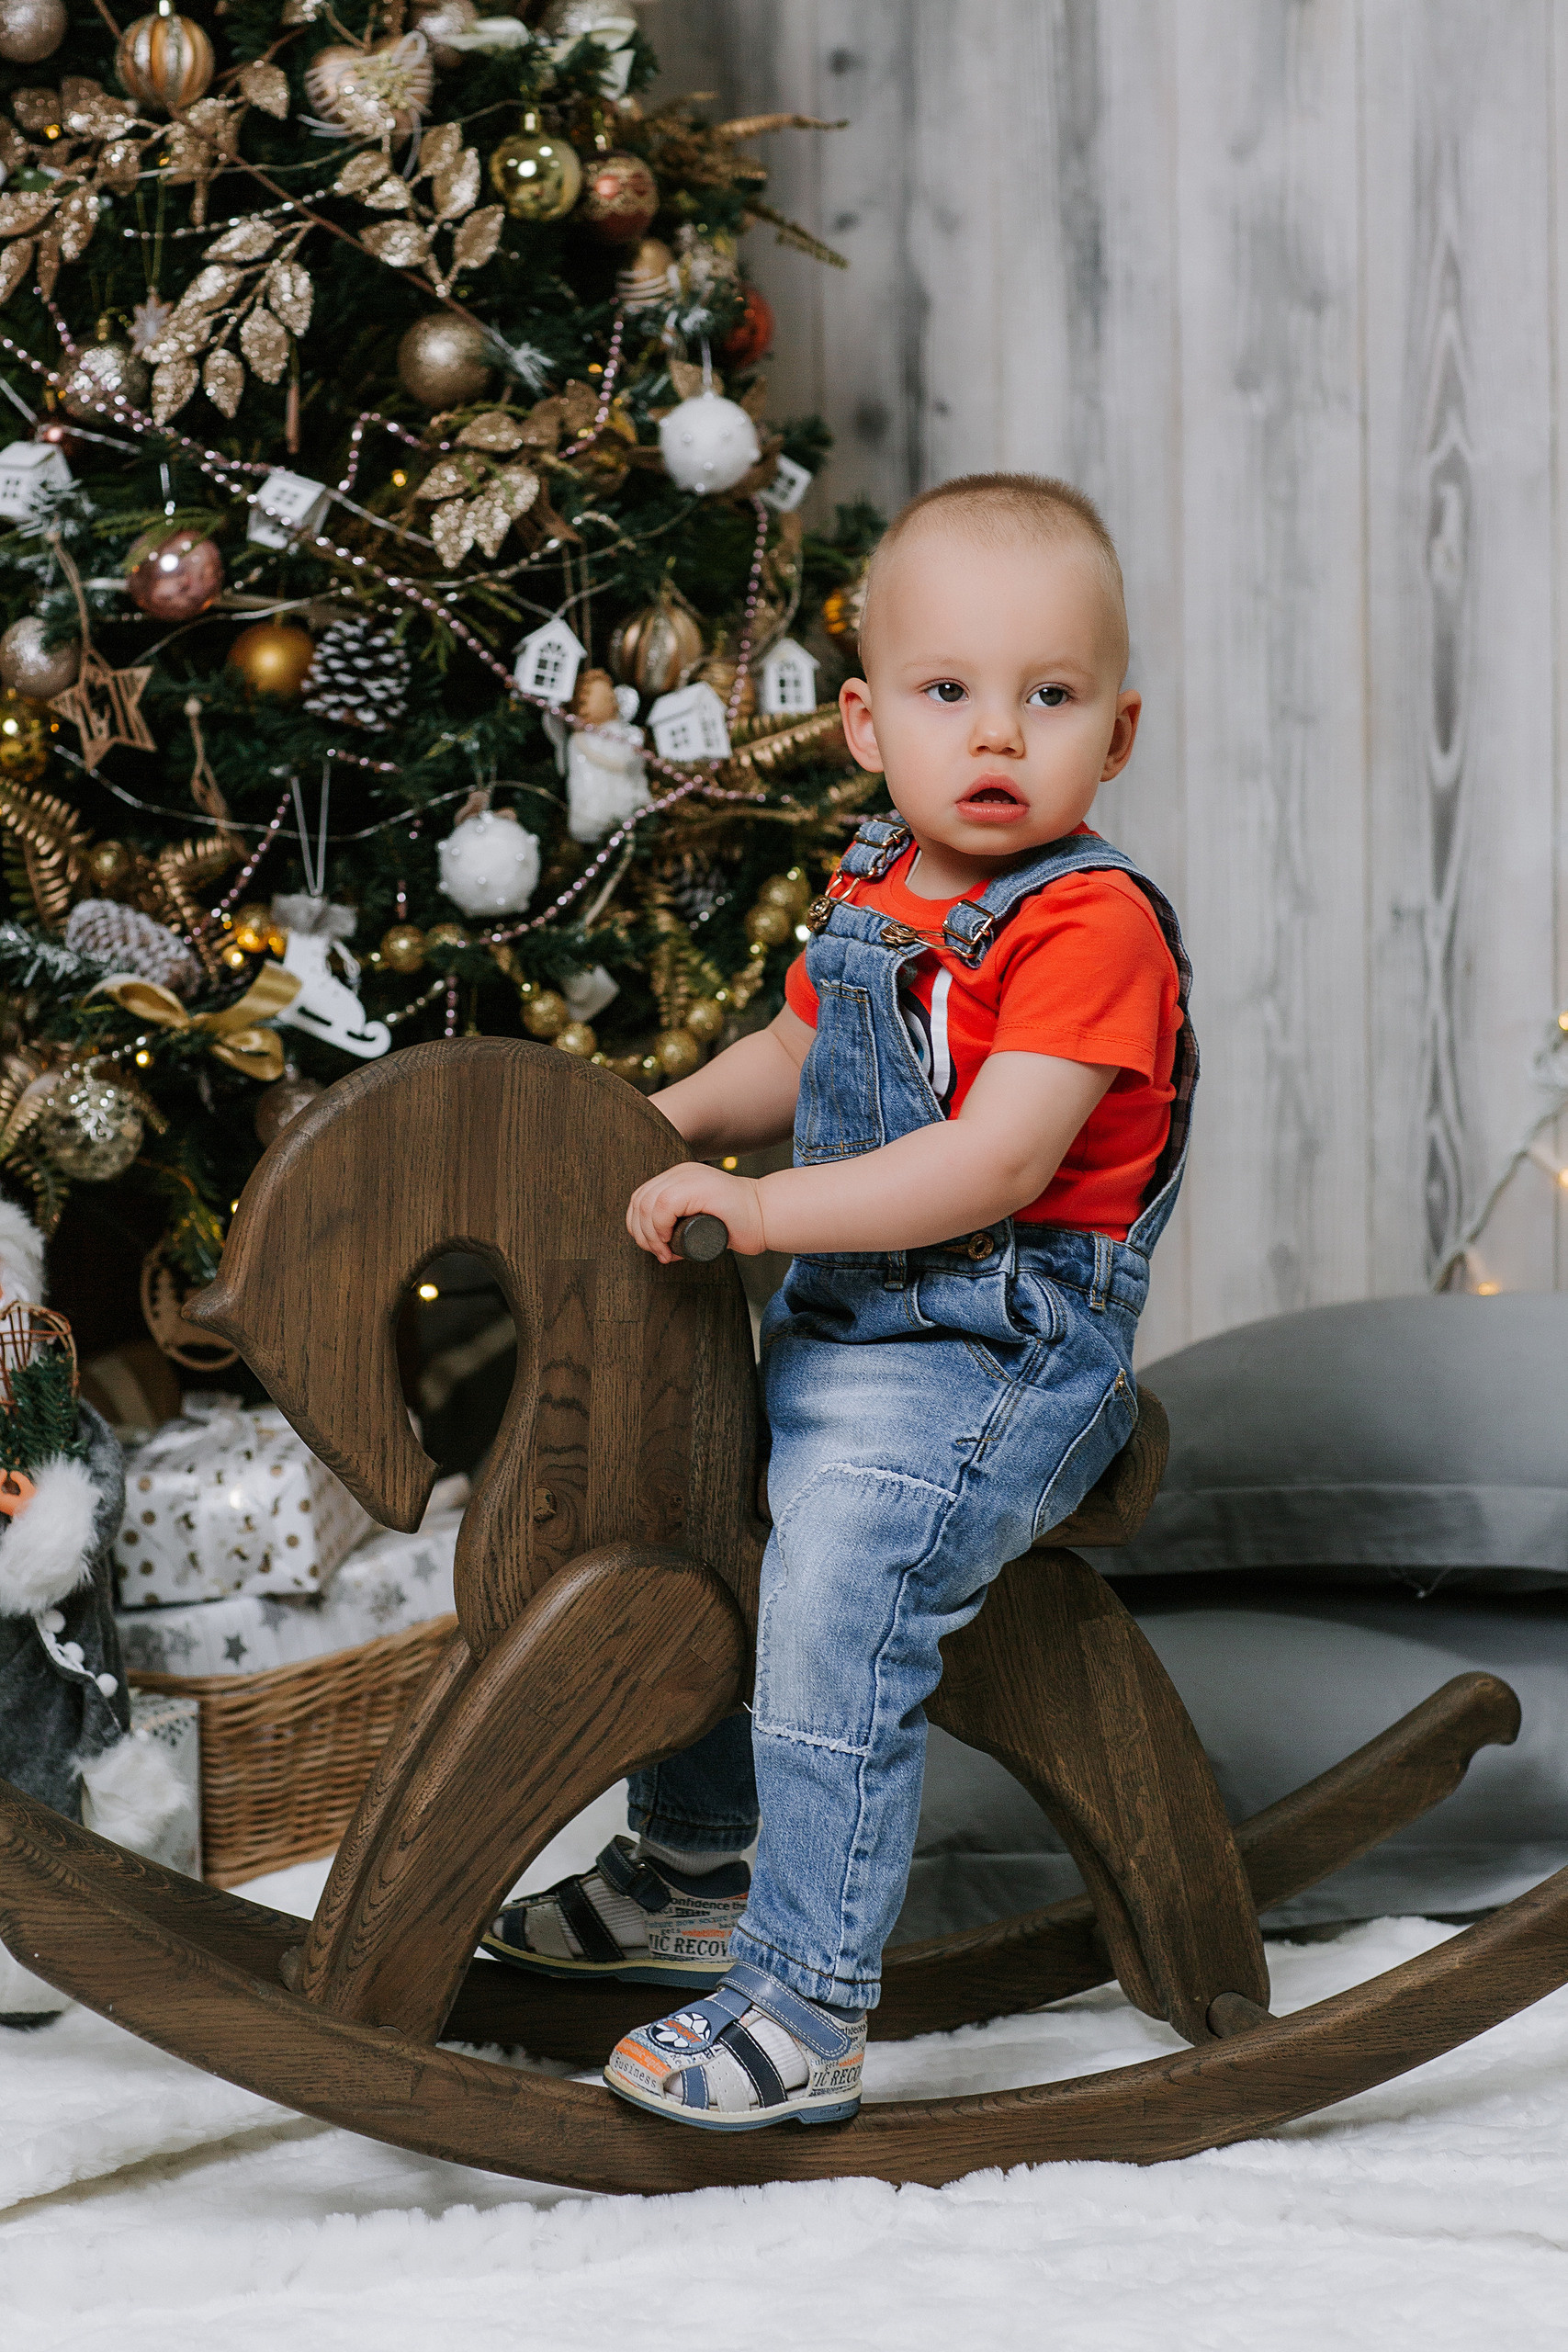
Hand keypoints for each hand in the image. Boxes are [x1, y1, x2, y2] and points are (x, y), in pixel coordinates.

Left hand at [626, 1162, 766, 1262]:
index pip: (642, 1198)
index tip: (654, 1247)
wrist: (766, 1217)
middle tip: (659, 1253)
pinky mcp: (698, 1187)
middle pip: (640, 1201)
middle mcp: (681, 1172)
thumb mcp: (700, 1217)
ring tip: (665, 1252)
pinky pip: (662, 1206)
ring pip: (648, 1204)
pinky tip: (668, 1243)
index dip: (638, 1225)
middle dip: (641, 1233)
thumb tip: (655, 1240)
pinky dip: (658, 1228)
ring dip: (650, 1235)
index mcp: (678, 1177)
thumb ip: (681, 1220)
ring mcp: (689, 1177)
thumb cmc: (738, 1224)